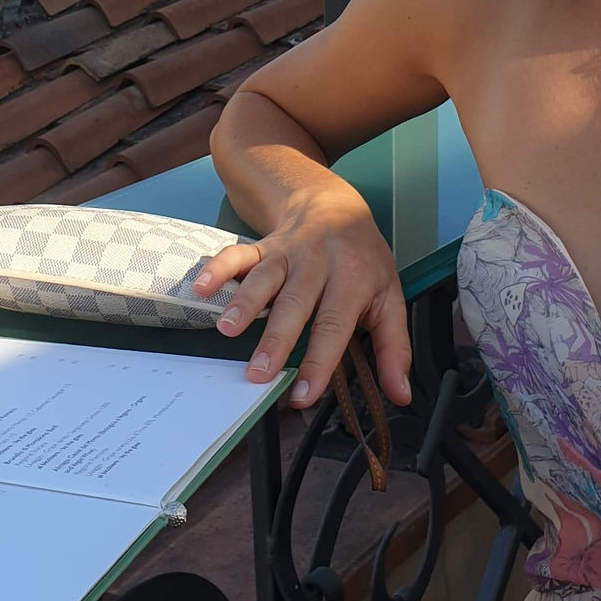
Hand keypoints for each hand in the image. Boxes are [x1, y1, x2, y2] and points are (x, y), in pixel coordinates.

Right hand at [192, 180, 409, 410]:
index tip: (303, 396)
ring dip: (244, 302)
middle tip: (258, 374)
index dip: (318, 361)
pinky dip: (218, 269)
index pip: (334, 325)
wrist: (334, 204)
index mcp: (352, 278)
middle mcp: (318, 263)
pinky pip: (238, 254)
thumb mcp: (389, 296)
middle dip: (275, 339)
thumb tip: (400, 394)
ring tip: (227, 330)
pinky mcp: (262, 245)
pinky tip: (201, 287)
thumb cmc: (362, 259)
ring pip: (265, 277)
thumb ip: (393, 346)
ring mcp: (287, 252)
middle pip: (295, 303)